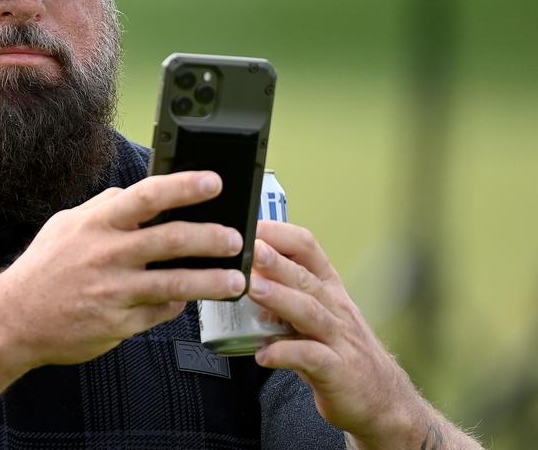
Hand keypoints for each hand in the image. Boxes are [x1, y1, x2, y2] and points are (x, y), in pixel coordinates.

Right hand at [0, 171, 246, 368]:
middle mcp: (108, 255)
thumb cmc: (42, 270)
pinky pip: (159, 313)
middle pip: (172, 239)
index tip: (213, 182)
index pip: (147, 196)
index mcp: (97, 225)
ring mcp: (115, 292)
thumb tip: (132, 192)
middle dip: (212, 237)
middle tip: (237, 238)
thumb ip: (102, 208)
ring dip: (212, 282)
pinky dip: (177, 305)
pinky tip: (190, 301)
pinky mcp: (119, 324)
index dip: (183, 186)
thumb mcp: (65, 226)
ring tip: (237, 281)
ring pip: (175, 284)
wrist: (13, 320)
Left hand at [247, 221, 435, 446]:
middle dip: (277, 261)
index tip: (251, 224)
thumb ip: (283, 296)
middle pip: (305, 277)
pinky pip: (311, 357)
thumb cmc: (341, 352)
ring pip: (309, 312)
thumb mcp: (316, 315)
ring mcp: (338, 338)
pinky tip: (263, 354)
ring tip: (253, 289)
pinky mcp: (337, 370)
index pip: (308, 248)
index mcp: (328, 288)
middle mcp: (335, 308)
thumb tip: (242, 276)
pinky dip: (285, 354)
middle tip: (251, 248)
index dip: (280, 234)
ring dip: (279, 298)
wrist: (382, 399)